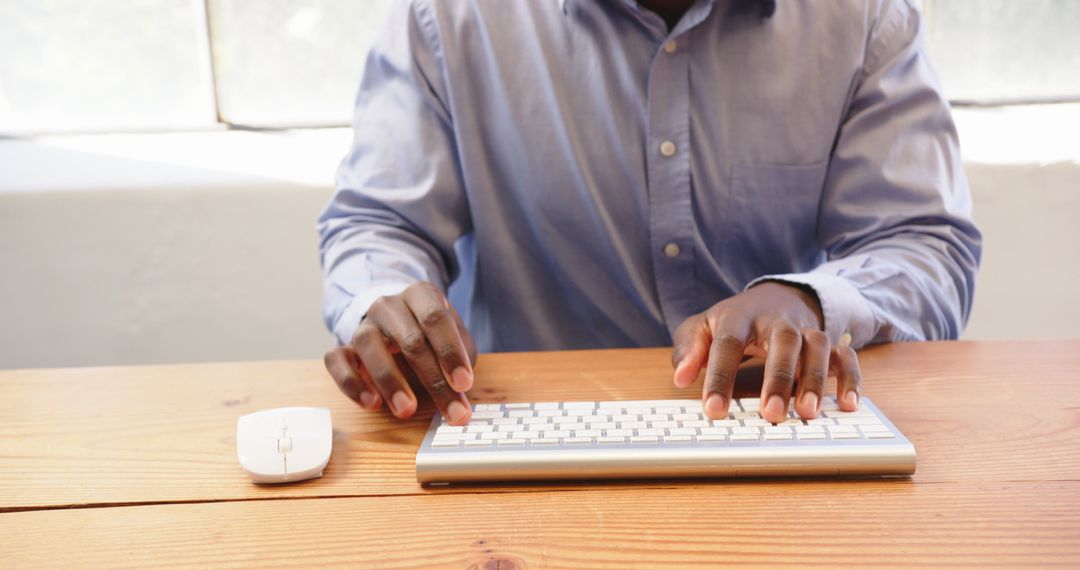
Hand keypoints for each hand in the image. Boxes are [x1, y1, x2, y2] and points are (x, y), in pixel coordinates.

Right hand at [323, 282, 477, 425]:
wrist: (393, 324)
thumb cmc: (431, 335)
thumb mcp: (455, 339)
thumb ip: (461, 359)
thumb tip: (461, 390)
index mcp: (421, 294)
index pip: (435, 318)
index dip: (450, 352)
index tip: (464, 384)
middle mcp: (389, 305)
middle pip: (410, 339)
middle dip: (433, 380)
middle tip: (452, 413)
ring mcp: (363, 324)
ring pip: (369, 344)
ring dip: (389, 381)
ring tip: (407, 410)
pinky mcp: (342, 346)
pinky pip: (336, 360)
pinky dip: (351, 383)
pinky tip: (371, 403)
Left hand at [671, 282, 861, 422]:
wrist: (778, 296)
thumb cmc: (735, 320)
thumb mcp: (702, 326)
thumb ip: (689, 349)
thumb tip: (681, 377)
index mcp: (740, 317)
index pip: (728, 344)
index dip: (719, 377)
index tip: (713, 409)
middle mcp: (778, 321)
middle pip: (783, 342)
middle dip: (778, 378)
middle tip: (770, 413)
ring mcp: (807, 330)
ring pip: (818, 348)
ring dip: (815, 380)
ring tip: (807, 413)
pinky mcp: (831, 342)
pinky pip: (847, 356)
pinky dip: (850, 379)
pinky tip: (848, 405)